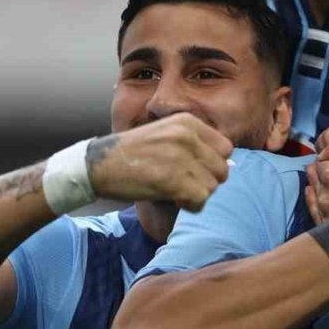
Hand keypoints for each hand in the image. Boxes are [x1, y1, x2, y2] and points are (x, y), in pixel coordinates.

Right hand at [87, 112, 233, 211]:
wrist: (97, 164)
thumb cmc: (132, 153)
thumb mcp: (165, 135)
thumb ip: (195, 146)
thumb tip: (230, 166)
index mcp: (188, 122)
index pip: (226, 148)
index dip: (214, 164)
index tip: (197, 171)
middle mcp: (187, 136)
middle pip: (222, 169)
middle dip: (208, 182)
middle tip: (186, 185)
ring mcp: (180, 157)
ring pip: (212, 186)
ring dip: (197, 195)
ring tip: (176, 191)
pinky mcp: (172, 179)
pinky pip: (200, 199)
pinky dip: (190, 205)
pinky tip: (174, 200)